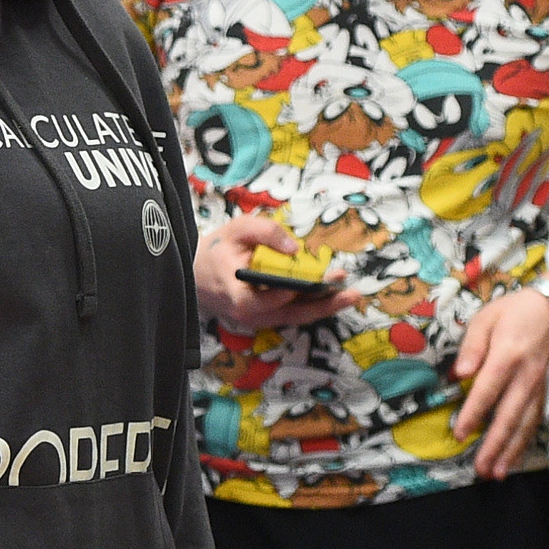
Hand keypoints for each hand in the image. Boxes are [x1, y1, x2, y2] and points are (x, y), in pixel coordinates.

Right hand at [192, 215, 355, 330]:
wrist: (197, 274)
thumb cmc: (219, 249)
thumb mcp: (238, 228)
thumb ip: (265, 231)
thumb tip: (293, 247)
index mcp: (234, 291)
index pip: (258, 301)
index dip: (282, 294)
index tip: (308, 285)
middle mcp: (248, 312)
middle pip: (288, 313)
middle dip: (321, 304)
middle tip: (350, 293)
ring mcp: (258, 319)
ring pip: (295, 316)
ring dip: (325, 307)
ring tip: (352, 295)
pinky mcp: (267, 318)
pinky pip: (294, 314)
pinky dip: (315, 306)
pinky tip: (336, 295)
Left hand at [452, 286, 548, 478]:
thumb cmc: (511, 312)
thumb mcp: (486, 318)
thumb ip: (472, 346)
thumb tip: (459, 374)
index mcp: (508, 355)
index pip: (488, 390)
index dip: (473, 414)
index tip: (460, 434)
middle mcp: (526, 375)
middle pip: (510, 415)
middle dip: (495, 445)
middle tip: (481, 469)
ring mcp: (538, 385)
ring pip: (525, 424)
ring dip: (511, 451)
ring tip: (497, 473)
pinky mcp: (544, 391)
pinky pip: (534, 420)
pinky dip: (524, 442)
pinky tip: (514, 458)